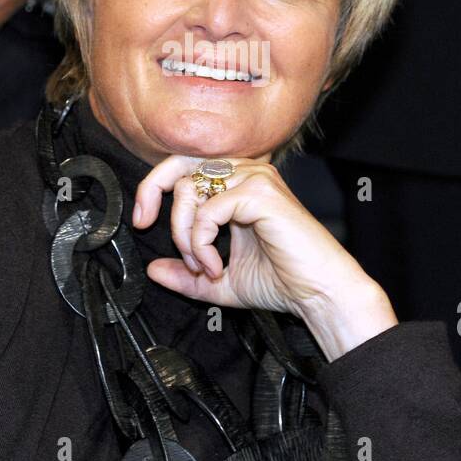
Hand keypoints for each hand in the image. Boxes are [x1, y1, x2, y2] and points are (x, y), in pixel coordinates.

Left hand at [134, 155, 397, 360]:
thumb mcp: (220, 281)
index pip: (184, 166)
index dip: (154, 186)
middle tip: (146, 224)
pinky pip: (208, 210)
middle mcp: (247, 173)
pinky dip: (201, 243)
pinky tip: (216, 266)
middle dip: (155, 196)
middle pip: (180, 166)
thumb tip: (154, 269)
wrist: (319, 294)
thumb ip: (187, 274)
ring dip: (185, 234)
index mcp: (237, 185)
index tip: (141, 219)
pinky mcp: (261, 192)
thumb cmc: (284, 282)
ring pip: (191, 189)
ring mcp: (256, 178)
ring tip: (203, 265)